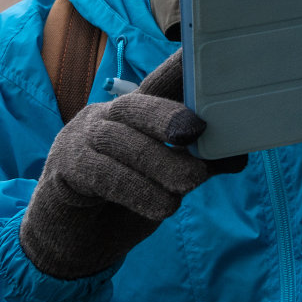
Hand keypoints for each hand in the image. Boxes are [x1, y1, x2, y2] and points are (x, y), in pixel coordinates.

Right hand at [20, 52, 245, 279]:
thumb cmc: (125, 205)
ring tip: (192, 182)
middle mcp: (104, 118)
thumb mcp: (164, 183)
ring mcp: (78, 141)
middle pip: (134, 106)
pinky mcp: (63, 171)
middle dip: (166, 114)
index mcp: (133, 115)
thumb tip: (237, 154)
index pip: (157, 84)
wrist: (74, 247)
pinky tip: (162, 206)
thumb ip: (194, 164)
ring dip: (159, 162)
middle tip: (196, 131)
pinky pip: (100, 174)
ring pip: (119, 141)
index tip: (200, 54)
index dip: (177, 68)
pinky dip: (135, 189)